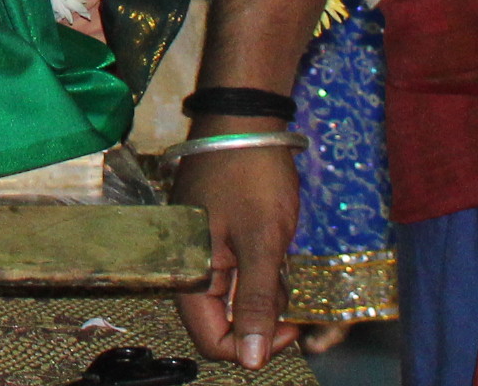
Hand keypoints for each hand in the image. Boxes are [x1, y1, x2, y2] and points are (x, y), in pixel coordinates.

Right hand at [171, 137, 302, 372]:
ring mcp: (199, 249)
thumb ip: (255, 304)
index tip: (289, 327)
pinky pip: (233, 273)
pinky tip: (275, 253)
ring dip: (261, 295)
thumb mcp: (262, 243)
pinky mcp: (212, 236)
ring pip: (230, 298)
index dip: (251, 344)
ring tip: (283, 266)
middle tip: (290, 296)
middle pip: (219, 322)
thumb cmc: (252, 177)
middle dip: (259, 318)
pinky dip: (257, 273)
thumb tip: (251, 362)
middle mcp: (187, 266)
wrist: (244, 117)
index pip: (210, 340)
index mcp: (188, 272)